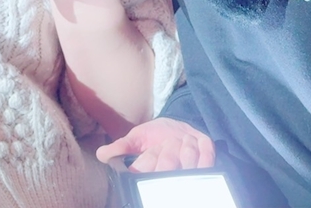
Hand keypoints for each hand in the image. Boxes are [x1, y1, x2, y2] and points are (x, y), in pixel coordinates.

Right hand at [96, 118, 215, 172]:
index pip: (151, 175)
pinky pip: (208, 158)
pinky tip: (197, 141)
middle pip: (170, 168)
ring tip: (182, 140)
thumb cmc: (155, 136)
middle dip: (168, 150)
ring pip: (189, 162)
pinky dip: (203, 147)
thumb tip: (102, 154)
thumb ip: (122, 147)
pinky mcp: (208, 165)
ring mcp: (192, 174)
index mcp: (154, 177)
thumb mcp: (137, 139)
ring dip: (186, 146)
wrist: (178, 129)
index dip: (151, 161)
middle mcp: (173, 180)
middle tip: (168, 142)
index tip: (152, 151)